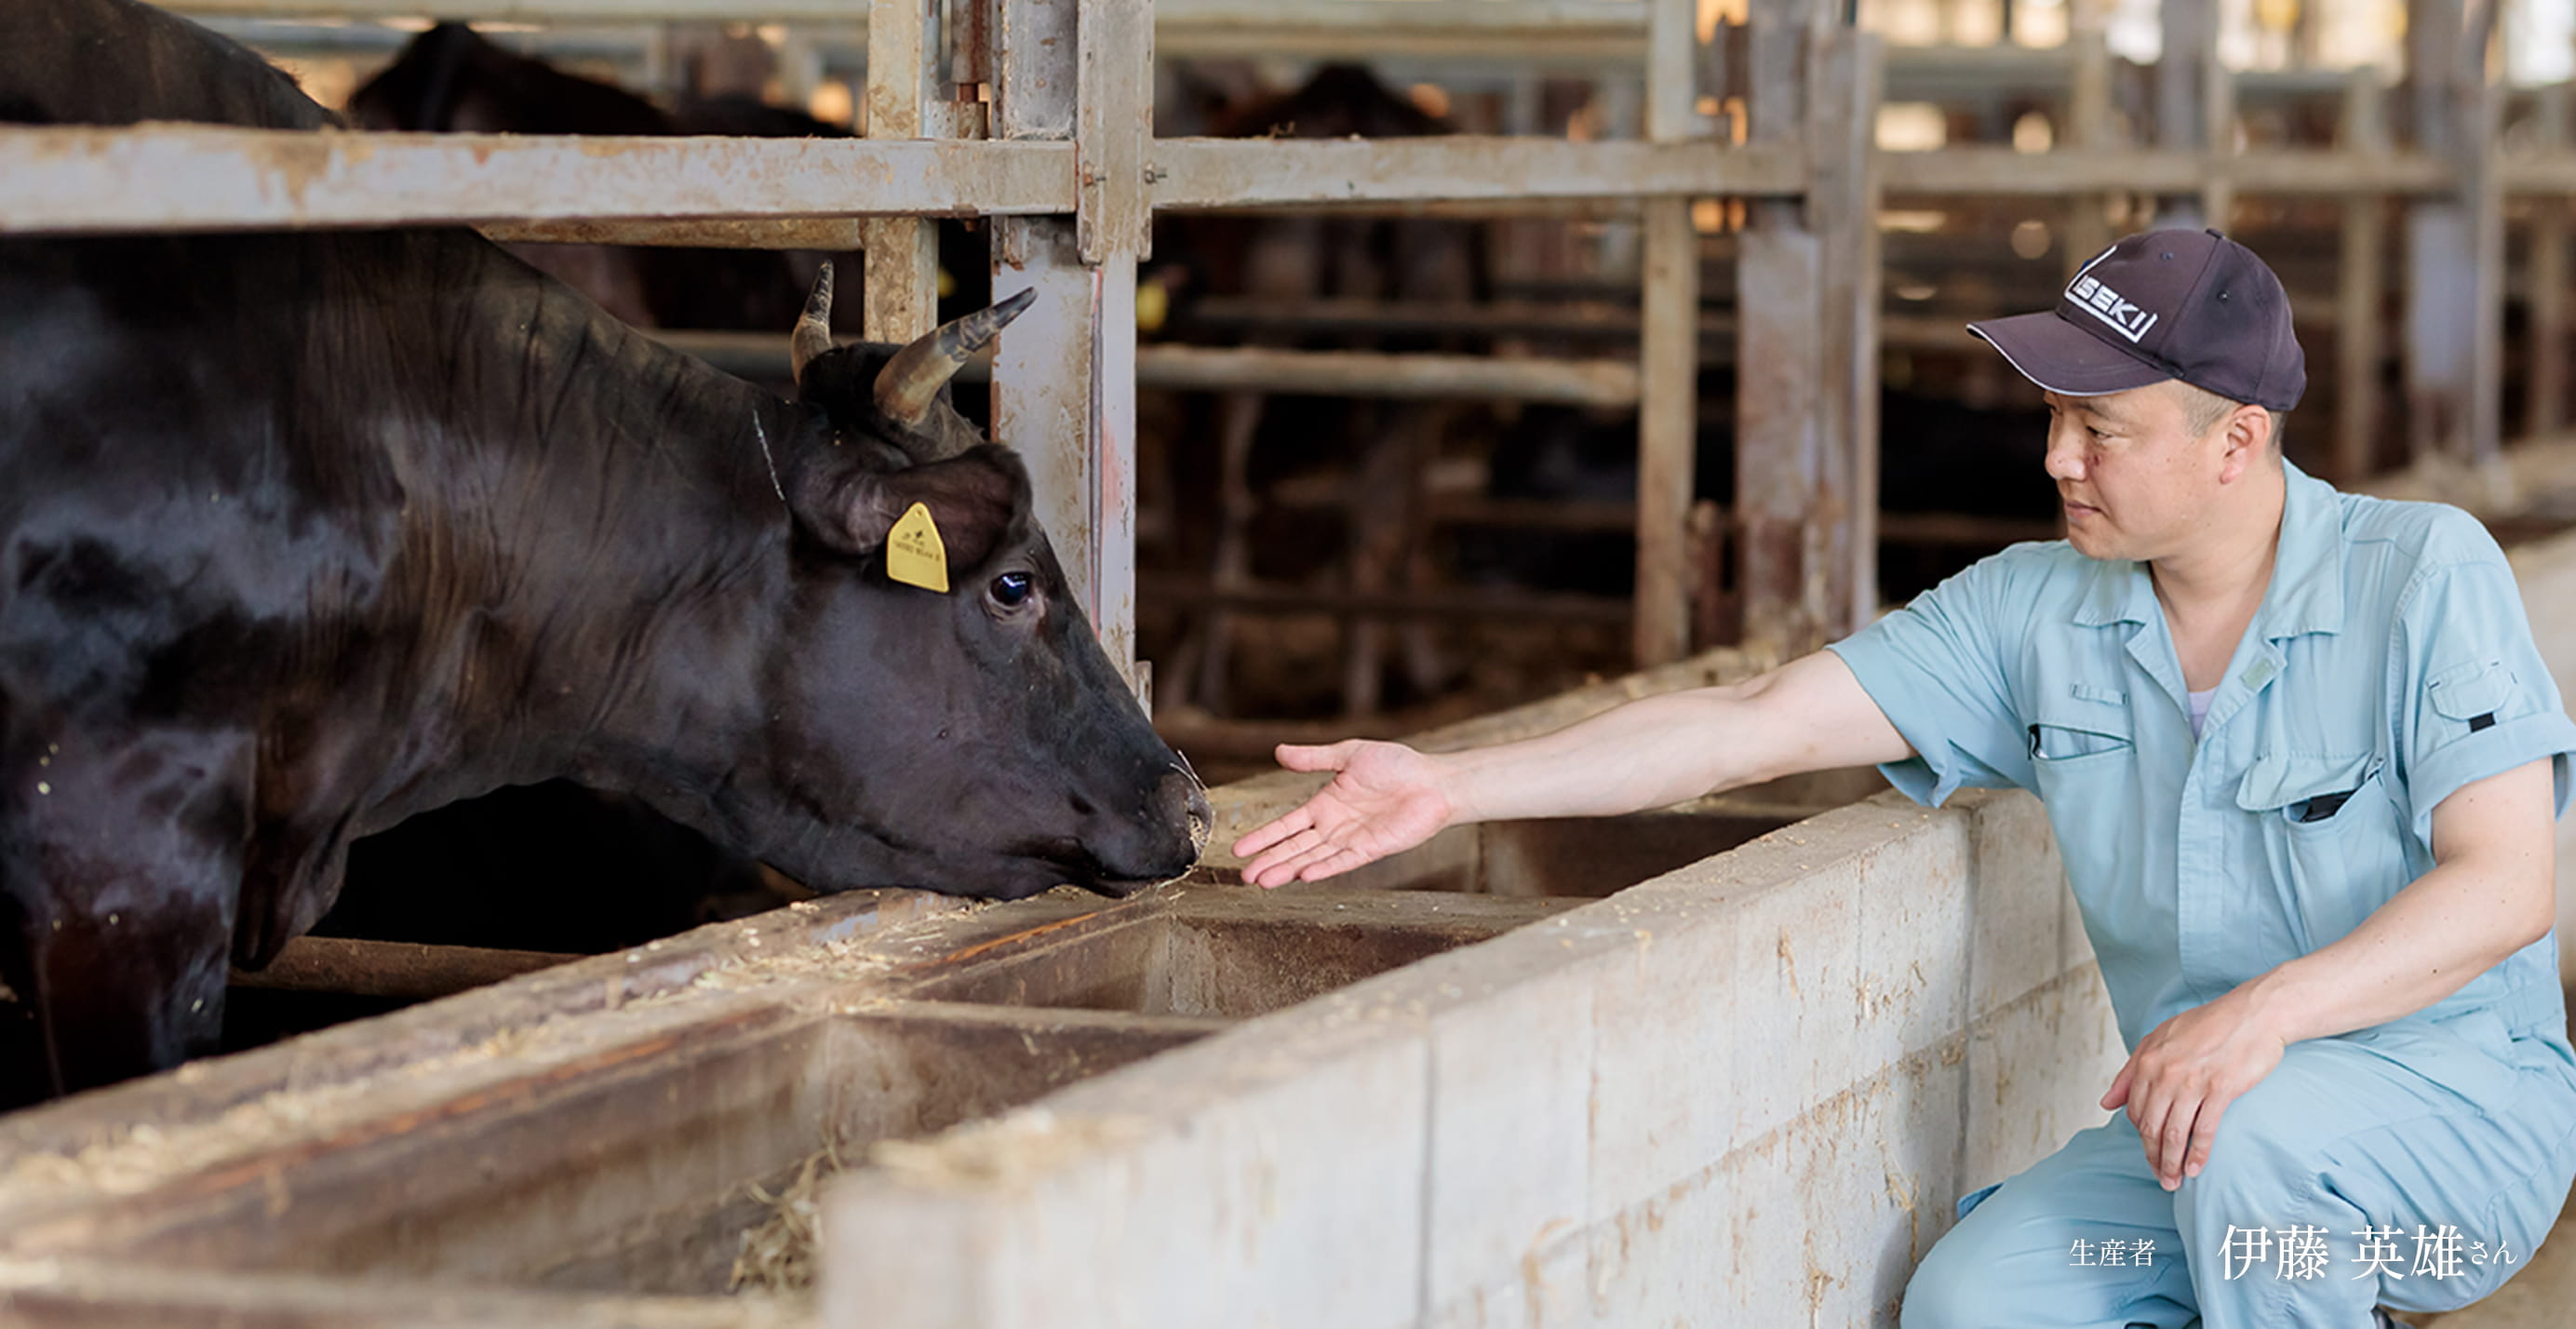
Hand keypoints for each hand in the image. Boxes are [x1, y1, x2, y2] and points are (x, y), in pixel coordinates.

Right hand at [1232, 740, 1455, 887]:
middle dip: (1269, 861)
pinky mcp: (1372, 848)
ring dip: (1288, 870)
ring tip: (1263, 882)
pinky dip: (1324, 868)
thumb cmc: (1398, 765)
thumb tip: (1278, 752)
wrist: (1435, 780)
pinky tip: (1304, 876)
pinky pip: (1343, 861)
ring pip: (1313, 858)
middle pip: (1295, 847)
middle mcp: (1335, 826)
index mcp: (1325, 804)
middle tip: (1245, 877)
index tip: (1239, 849)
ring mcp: (1352, 839)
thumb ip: (1314, 759)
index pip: (1287, 825)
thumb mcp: (1349, 754)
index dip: (1263, 836)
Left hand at [2101, 985, 2288, 1190]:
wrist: (2253, 1014)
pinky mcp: (2221, 1089)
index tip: (2150, 1151)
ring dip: (2171, 1163)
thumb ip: (2130, 1071)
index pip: (2136, 1111)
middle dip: (2152, 1158)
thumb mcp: (2159, 1039)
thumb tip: (2106, 1103)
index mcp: (2147, 1060)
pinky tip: (2194, 1170)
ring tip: (2172, 1182)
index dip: (2141, 1137)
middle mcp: (2165, 1073)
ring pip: (2174, 1134)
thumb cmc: (2208, 1025)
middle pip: (2151, 1127)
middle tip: (2159, 1178)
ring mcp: (2193, 1082)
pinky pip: (2204, 1131)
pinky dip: (2197, 1155)